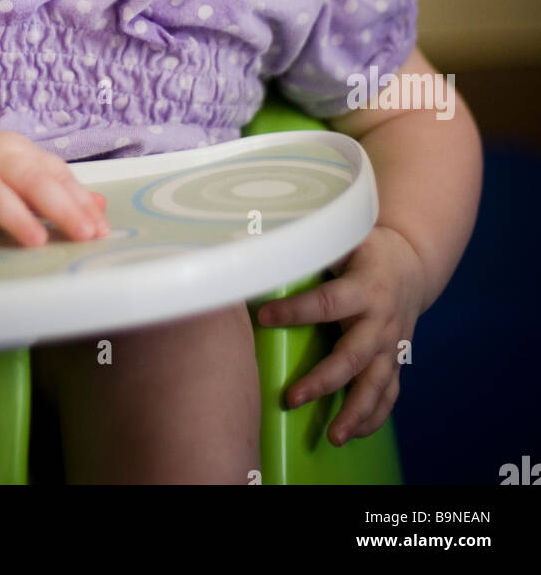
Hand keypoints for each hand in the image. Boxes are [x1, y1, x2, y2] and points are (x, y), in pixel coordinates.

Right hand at [0, 127, 108, 257]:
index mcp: (17, 151)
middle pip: (27, 178)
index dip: (77, 201)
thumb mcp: (22, 167)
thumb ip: (59, 187)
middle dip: (57, 205)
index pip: (53, 174)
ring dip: (13, 214)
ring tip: (36, 241)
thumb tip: (100, 208)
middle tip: (82, 234)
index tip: (99, 230)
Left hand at [254, 225, 425, 445]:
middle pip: (352, 356)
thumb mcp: (348, 238)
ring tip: (332, 437)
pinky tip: (351, 434)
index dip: (295, 310)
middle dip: (323, 380)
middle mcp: (380, 321)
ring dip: (354, 412)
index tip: (263, 316)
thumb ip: (318, 246)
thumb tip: (270, 241)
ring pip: (375, 384)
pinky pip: (389, 394)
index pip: (326, 303)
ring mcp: (390, 345)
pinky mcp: (395, 360)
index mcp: (365, 288)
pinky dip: (373, 417)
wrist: (411, 265)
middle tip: (292, 398)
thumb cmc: (368, 249)